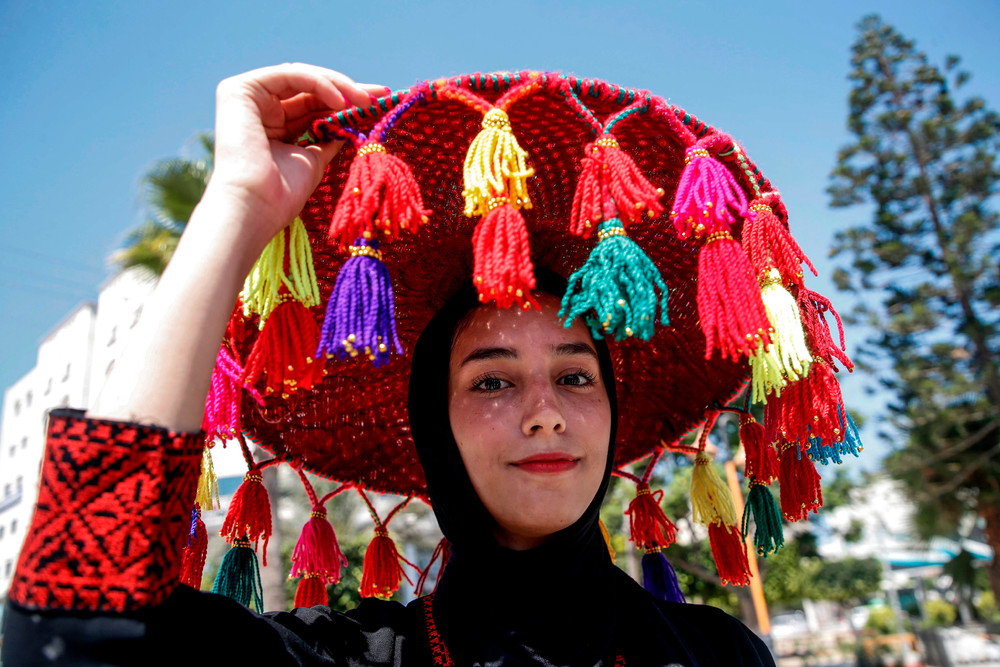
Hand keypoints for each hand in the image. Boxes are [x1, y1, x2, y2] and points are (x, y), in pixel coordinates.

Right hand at [207, 63, 386, 243]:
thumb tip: (348, 126)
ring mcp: (247, 97)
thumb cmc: (281, 195)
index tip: (379, 104)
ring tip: (366, 101)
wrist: (255, 208)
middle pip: (309, 89)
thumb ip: (326, 139)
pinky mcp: (240, 89)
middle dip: (348, 90)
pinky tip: (341, 101)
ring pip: (302, 78)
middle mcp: (257, 108)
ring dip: (339, 86)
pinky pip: (290, 76)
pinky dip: (319, 84)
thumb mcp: (313, 160)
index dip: (345, 102)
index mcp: (271, 126)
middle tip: (381, 94)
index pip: (312, 104)